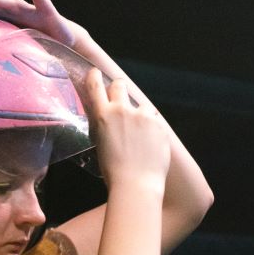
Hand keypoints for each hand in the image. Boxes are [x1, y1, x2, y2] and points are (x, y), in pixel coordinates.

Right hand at [75, 67, 168, 188]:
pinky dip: (151, 125)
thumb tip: (105, 114)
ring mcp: (143, 116)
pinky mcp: (159, 124)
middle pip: (120, 85)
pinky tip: (148, 141)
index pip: (95, 86)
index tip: (95, 72)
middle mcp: (122, 111)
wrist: (136, 182)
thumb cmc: (113, 169)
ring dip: (138, 112)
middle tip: (119, 93)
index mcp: (102, 116)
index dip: (94, 76)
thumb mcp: (99, 142)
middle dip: (119, 87)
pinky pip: (154, 118)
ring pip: (140, 104)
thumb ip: (103, 123)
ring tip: (139, 131)